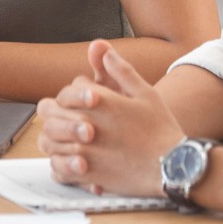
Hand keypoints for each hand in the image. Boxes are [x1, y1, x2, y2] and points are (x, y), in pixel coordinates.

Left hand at [35, 41, 185, 197]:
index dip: (71, 96)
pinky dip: (59, 165)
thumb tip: (102, 49)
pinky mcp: (87, 174)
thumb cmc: (161, 129)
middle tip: (64, 118)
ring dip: (54, 138)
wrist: (174, 166)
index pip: (66, 92)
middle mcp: (86, 124)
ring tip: (66, 140)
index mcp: (99, 101)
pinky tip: (71, 162)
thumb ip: (120, 71)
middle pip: (49, 112)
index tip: (81, 103)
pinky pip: (58, 169)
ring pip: (48, 140)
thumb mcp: (146, 93)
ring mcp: (84, 150)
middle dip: (55, 113)